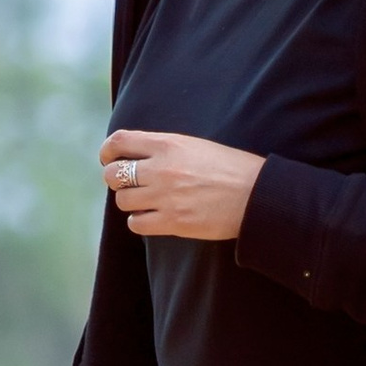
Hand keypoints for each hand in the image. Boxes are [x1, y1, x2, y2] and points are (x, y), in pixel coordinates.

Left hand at [100, 126, 265, 241]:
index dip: (108, 151)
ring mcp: (166, 197)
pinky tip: (152, 217)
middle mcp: (162, 169)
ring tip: (147, 201)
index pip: (119, 142)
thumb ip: (165, 149)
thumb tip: (135, 157)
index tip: (109, 158)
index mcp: (168, 144)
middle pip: (113, 175)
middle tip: (129, 184)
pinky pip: (136, 224)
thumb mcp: (196, 146)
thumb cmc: (231, 168)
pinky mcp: (173, 222)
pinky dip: (139, 221)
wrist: (257, 195)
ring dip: (130, 202)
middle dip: (116, 180)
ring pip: (122, 201)